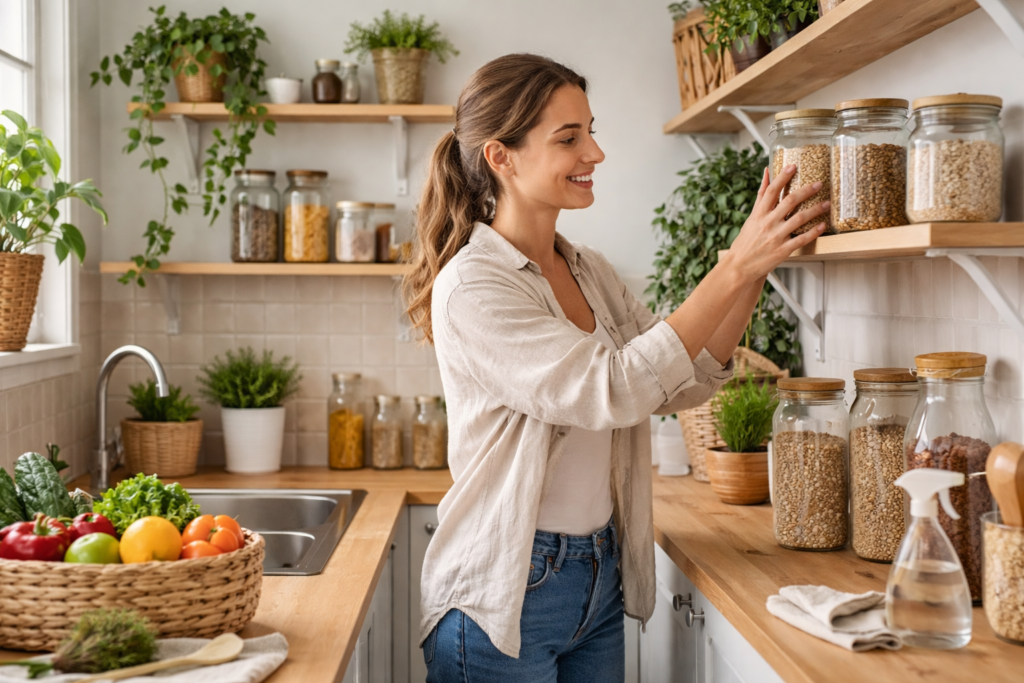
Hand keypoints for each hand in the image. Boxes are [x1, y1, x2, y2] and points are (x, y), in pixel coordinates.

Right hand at [723, 166, 828, 283]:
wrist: (740, 266)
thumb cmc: (746, 241)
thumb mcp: (752, 217)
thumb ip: (761, 195)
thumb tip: (766, 173)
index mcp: (759, 214)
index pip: (770, 191)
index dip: (782, 177)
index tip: (793, 166)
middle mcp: (767, 223)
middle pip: (789, 202)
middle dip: (806, 191)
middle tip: (819, 184)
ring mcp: (775, 237)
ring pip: (799, 219)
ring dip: (815, 210)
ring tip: (826, 203)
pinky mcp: (782, 251)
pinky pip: (801, 239)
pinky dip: (813, 232)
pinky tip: (822, 226)